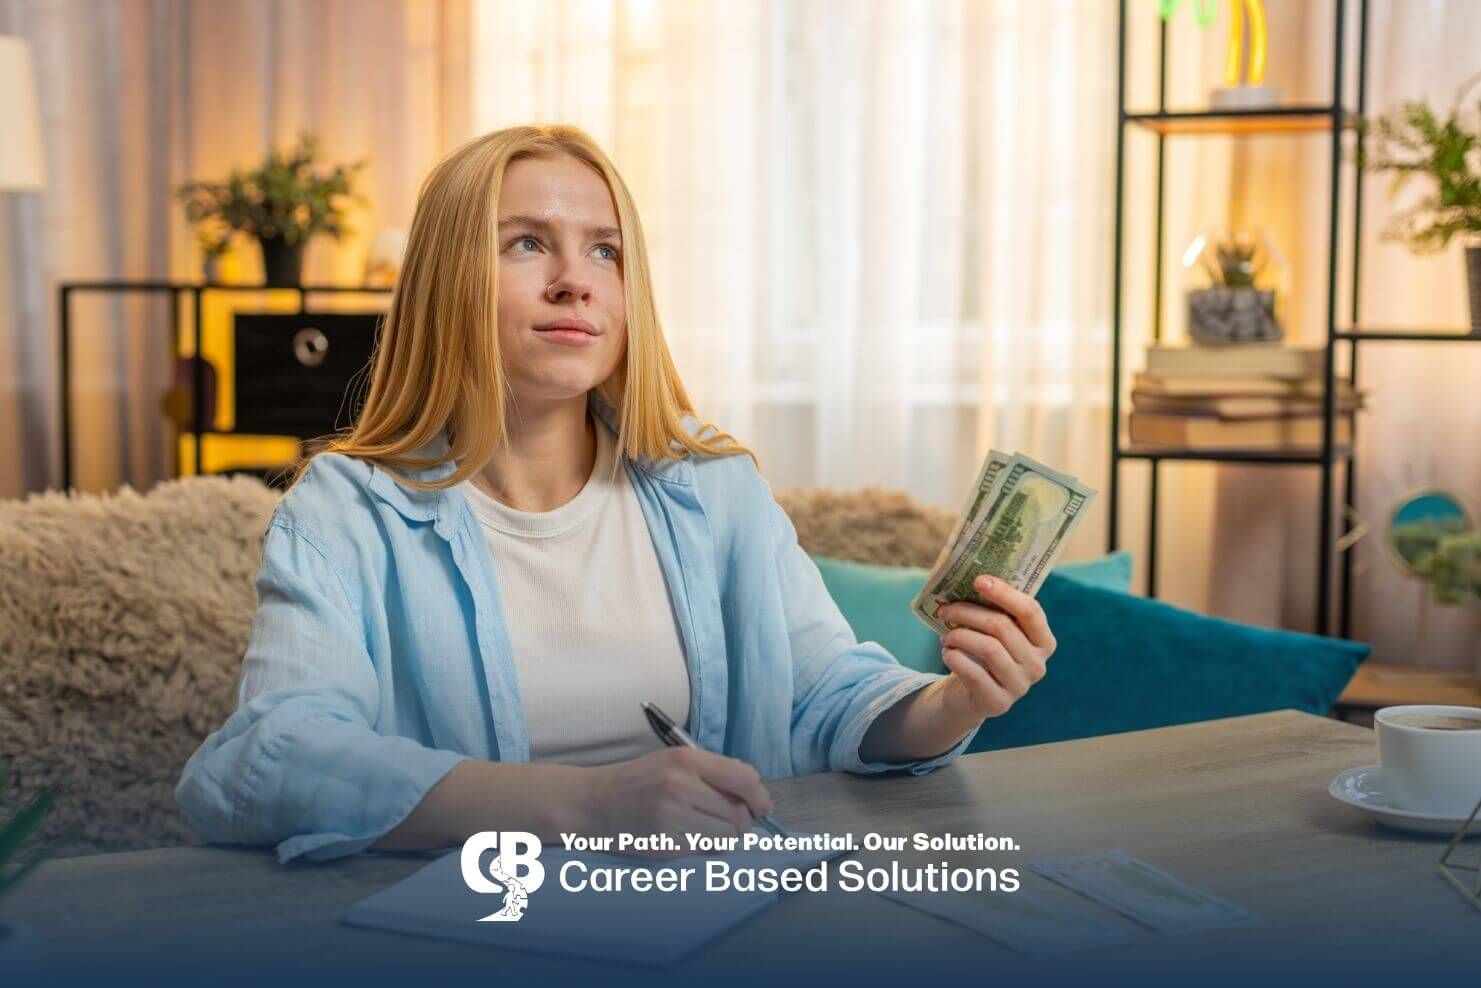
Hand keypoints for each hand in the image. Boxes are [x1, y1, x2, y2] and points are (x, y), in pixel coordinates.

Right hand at [583, 747, 773, 857]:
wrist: (595, 803)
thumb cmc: (639, 780)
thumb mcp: (674, 760)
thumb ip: (713, 771)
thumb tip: (753, 793)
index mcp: (687, 760)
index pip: (744, 778)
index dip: (760, 795)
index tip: (762, 805)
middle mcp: (681, 787)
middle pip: (739, 813)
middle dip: (742, 819)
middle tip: (730, 818)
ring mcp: (673, 818)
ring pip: (727, 836)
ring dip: (724, 835)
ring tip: (705, 826)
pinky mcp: (666, 844)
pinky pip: (706, 850)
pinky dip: (705, 846)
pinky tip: (688, 835)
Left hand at [934, 574, 1056, 721]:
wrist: (969, 694)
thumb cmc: (982, 653)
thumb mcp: (993, 632)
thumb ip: (993, 609)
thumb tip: (971, 580)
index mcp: (1043, 642)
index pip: (1030, 611)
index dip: (1004, 593)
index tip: (978, 580)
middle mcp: (1037, 665)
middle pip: (1002, 627)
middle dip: (968, 613)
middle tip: (945, 610)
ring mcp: (1020, 686)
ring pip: (988, 648)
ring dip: (959, 636)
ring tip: (946, 636)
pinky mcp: (998, 703)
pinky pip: (974, 673)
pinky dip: (955, 657)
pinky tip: (947, 652)